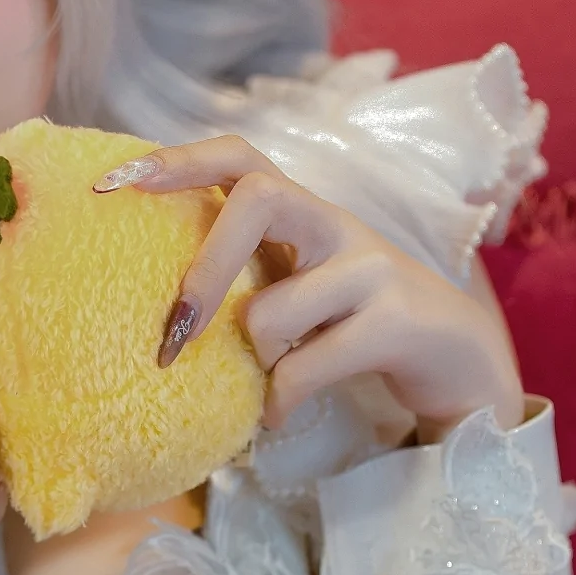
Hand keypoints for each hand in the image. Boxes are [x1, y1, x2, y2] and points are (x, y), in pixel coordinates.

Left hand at [98, 136, 522, 437]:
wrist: (464, 364)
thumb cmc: (360, 327)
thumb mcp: (301, 290)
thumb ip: (248, 278)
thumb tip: (154, 311)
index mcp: (305, 213)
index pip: (240, 157)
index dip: (177, 161)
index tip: (111, 186)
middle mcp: (337, 224)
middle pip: (259, 197)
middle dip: (204, 267)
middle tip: (175, 333)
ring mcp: (372, 270)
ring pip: (273, 307)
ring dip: (252, 359)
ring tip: (261, 387)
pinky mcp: (398, 322)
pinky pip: (307, 366)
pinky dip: (281, 402)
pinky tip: (279, 417)